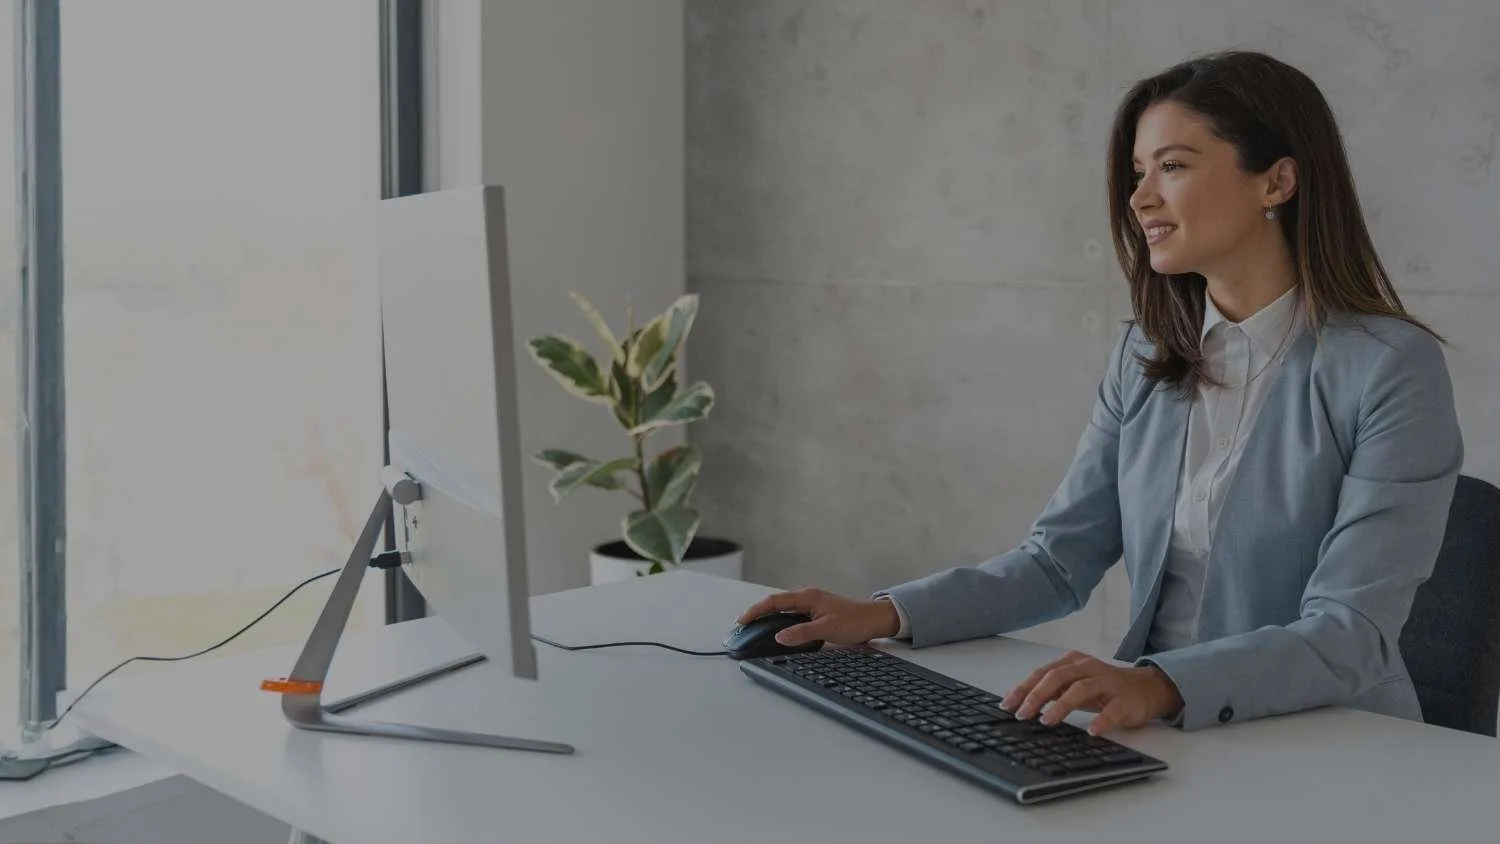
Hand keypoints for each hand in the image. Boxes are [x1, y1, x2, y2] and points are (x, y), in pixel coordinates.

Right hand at [735, 587, 900, 646]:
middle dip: (757, 613)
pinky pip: (791, 614)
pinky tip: (776, 629)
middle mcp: (807, 597)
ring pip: (782, 608)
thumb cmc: (855, 621)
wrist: (874, 620)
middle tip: (742, 626)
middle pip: (775, 603)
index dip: (756, 610)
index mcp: (807, 596)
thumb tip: (779, 637)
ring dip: (768, 616)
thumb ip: (801, 633)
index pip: (774, 601)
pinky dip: (779, 620)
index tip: (742, 620)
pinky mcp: (815, 612)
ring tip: (754, 628)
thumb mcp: (827, 629)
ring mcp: (811, 604)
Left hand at [1000, 651, 1183, 735]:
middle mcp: (1088, 668)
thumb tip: (1018, 702)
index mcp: (1072, 662)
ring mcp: (1107, 682)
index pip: (1042, 673)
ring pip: (1081, 688)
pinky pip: (1113, 709)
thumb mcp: (1074, 686)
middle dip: (1036, 695)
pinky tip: (1092, 731)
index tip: (1007, 704)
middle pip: (1058, 677)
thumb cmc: (1104, 687)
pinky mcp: (1125, 700)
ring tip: (1048, 720)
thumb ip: (1050, 691)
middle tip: (1022, 714)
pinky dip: (1102, 720)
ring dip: (1062, 705)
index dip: (1023, 688)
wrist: (1146, 688)